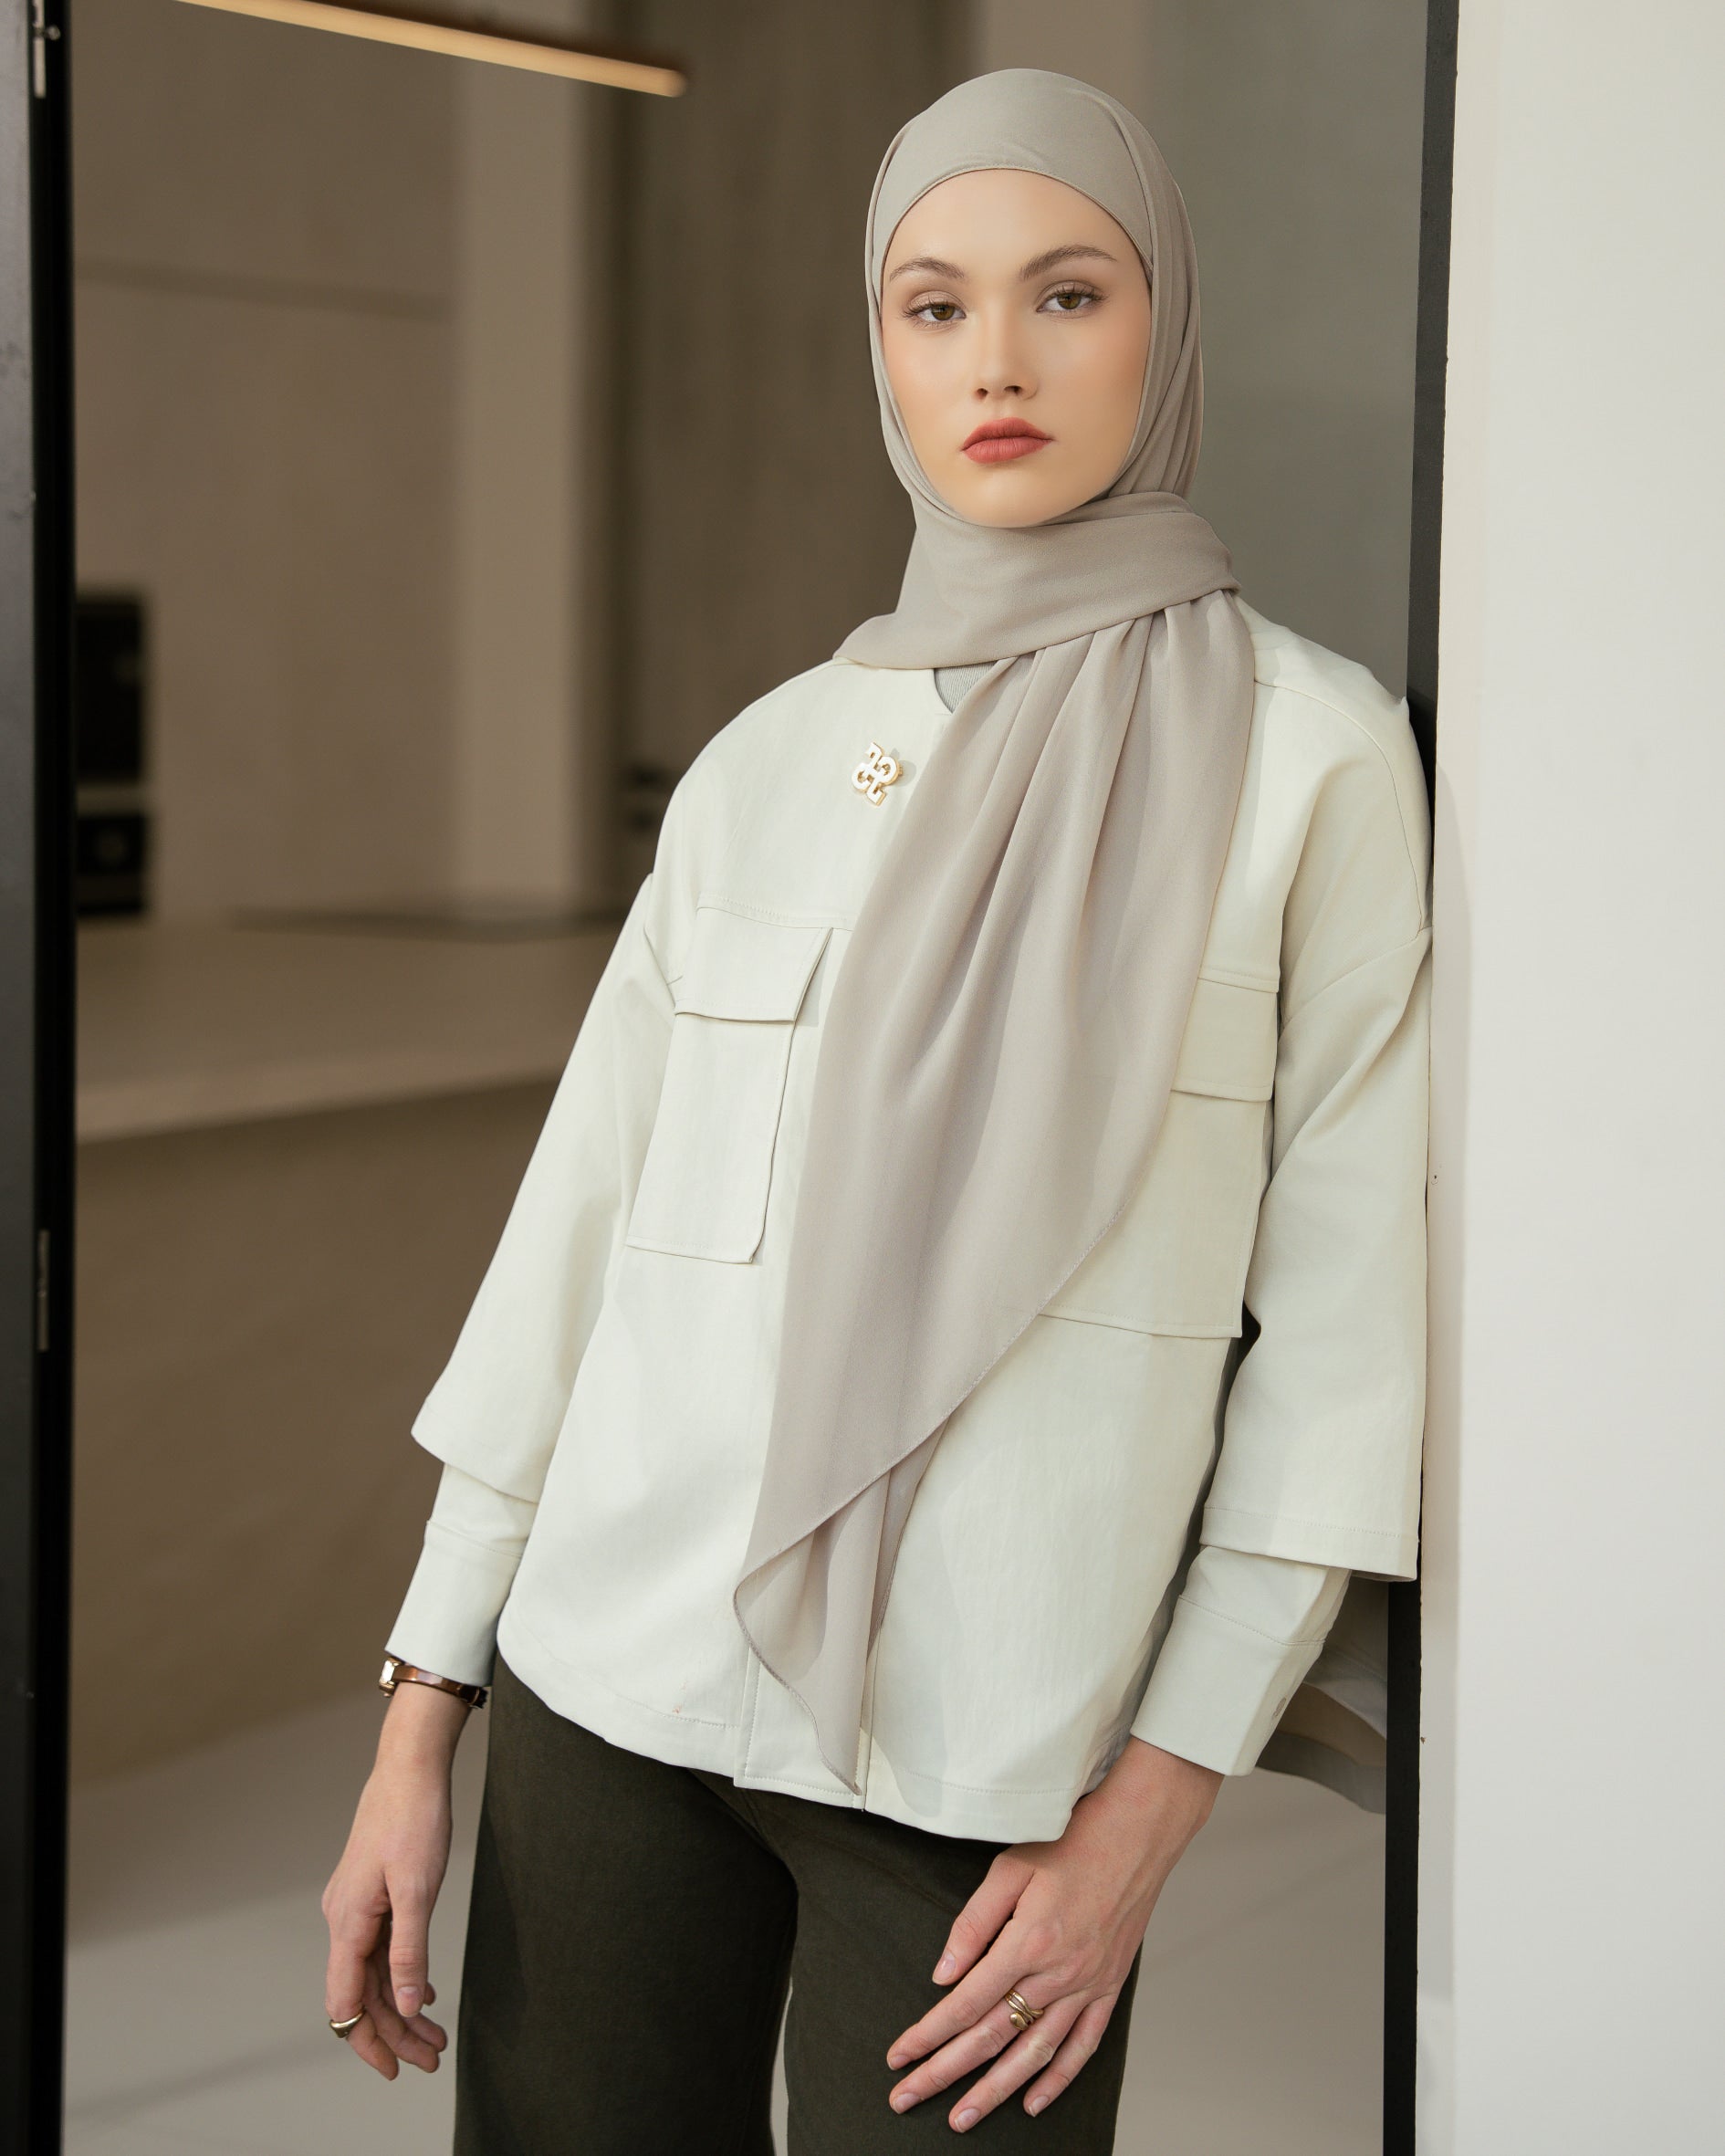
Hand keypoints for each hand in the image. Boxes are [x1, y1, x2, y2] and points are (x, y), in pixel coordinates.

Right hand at [321, 1683, 468, 2079]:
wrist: (410, 1767)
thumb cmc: (413, 1818)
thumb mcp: (418, 1888)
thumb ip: (410, 1949)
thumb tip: (406, 2005)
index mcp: (347, 1922)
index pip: (347, 2002)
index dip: (369, 2041)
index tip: (398, 2070)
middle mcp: (343, 1920)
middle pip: (362, 1994)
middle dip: (395, 2032)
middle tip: (432, 2058)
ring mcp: (355, 1908)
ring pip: (373, 1974)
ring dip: (401, 2007)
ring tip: (435, 2035)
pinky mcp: (371, 1895)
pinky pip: (380, 1950)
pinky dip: (400, 1976)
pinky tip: (423, 1991)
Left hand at [884, 1736, 1221, 2131]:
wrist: (1137, 1834)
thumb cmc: (1072, 1840)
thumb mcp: (1010, 1867)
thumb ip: (973, 1924)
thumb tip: (943, 1974)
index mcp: (1027, 1943)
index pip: (964, 2003)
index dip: (927, 2035)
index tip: (899, 2057)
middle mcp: (1058, 1974)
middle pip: (991, 2038)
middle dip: (945, 2074)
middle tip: (908, 2099)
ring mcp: (1087, 1985)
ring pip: (1034, 2054)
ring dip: (996, 2091)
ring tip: (964, 2118)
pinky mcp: (1109, 1987)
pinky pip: (1083, 2045)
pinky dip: (1058, 2079)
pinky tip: (1034, 2102)